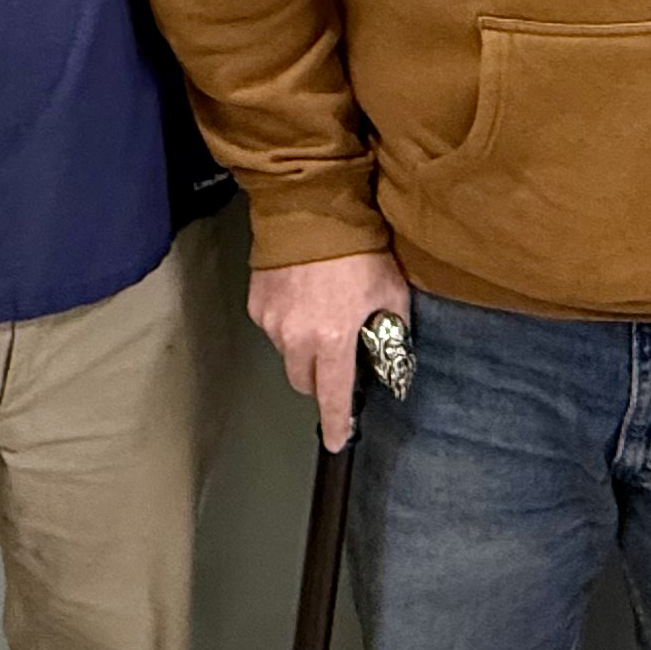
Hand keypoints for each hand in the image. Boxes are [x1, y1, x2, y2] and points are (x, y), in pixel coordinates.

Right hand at [246, 247, 411, 450]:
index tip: (338, 441)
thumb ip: (393, 330)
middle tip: (338, 355)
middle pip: (305, 381)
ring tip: (321, 312)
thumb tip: (391, 357)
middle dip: (321, 378)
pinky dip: (288, 323)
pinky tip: (303, 297)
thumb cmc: (359, 248)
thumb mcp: (392, 290)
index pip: (334, 396)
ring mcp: (273, 321)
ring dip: (304, 348)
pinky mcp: (257, 304)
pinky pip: (274, 329)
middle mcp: (297, 337)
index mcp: (333, 338)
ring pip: (288, 355)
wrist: (312, 208)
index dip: (338, 422)